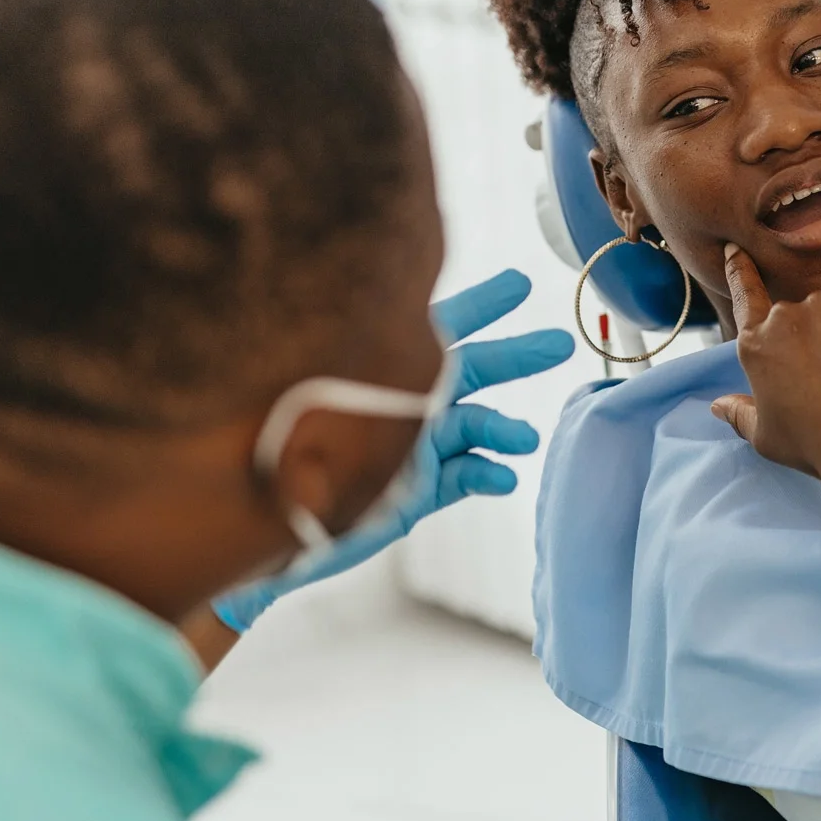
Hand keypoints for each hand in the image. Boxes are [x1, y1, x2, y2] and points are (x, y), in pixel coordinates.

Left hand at [212, 269, 574, 631]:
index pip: (431, 326)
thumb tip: (391, 326)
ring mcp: (409, 447)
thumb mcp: (318, 400)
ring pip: (469, 427)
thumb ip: (354, 365)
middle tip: (559, 342)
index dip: (477, 304)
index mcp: (373, 370)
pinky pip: (461, 476)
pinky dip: (484, 473)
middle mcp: (396, 402)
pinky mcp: (414, 491)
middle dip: (514, 355)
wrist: (260, 537)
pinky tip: (502, 476)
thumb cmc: (274, 459)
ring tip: (525, 438)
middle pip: (466, 370)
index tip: (519, 283)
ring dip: (500, 428)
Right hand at [709, 244, 820, 479]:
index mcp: (754, 344)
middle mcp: (784, 317)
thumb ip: (739, 414)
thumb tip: (717, 406)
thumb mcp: (765, 435)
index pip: (744, 295)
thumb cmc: (812, 444)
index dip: (740, 271)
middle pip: (797, 317)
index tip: (738, 250)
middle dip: (812, 340)